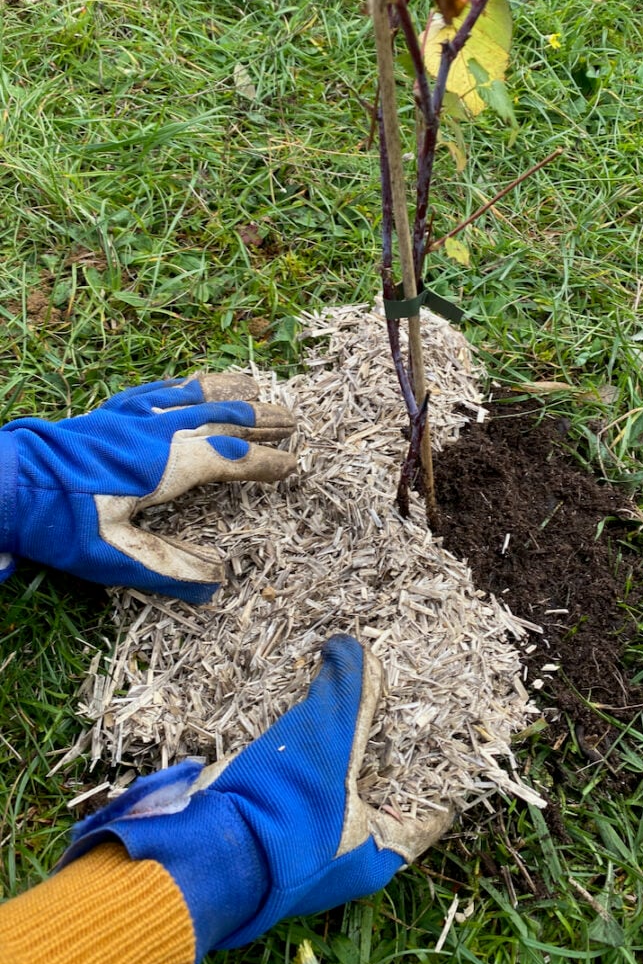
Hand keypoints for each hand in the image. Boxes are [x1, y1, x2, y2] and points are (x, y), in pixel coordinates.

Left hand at [0, 374, 296, 600]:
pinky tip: (193, 383)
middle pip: (223, 418)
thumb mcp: (115, 554)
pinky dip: (188, 384)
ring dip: (231, 394)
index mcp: (168, 464)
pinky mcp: (111, 409)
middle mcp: (159, 431)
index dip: (266, 462)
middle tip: (293, 422)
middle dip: (262, 422)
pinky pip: (161, 389)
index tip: (294, 465)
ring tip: (257, 389)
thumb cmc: (62, 522)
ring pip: (196, 395)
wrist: (9, 482)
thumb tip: (218, 581)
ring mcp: (135, 414)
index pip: (232, 458)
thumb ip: (168, 566)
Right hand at [59, 635, 452, 963]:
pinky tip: (297, 724)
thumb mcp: (326, 738)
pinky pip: (300, 791)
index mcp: (379, 852)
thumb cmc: (281, 807)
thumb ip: (349, 689)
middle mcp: (348, 859)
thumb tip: (353, 647)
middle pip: (380, 791)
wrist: (202, 853)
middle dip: (378, 745)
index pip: (428, 805)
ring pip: (336, 788)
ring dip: (336, 748)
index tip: (431, 718)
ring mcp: (307, 851)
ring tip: (339, 700)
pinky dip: (303, 760)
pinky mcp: (271, 836)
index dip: (432, 760)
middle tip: (381, 698)